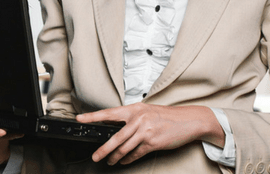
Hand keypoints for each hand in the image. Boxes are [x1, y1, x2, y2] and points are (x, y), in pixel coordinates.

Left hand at [76, 103, 223, 165]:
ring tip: (109, 161)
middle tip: (95, 156)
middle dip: (103, 149)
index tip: (79, 119)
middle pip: (115, 137)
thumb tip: (112, 125)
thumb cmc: (166, 116)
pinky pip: (136, 153)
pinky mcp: (153, 142)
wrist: (189, 120)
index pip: (108, 113)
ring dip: (115, 157)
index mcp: (134, 109)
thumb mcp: (146, 111)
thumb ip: (130, 117)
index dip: (92, 117)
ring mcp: (146, 131)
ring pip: (124, 148)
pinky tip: (124, 161)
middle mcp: (138, 119)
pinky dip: (128, 159)